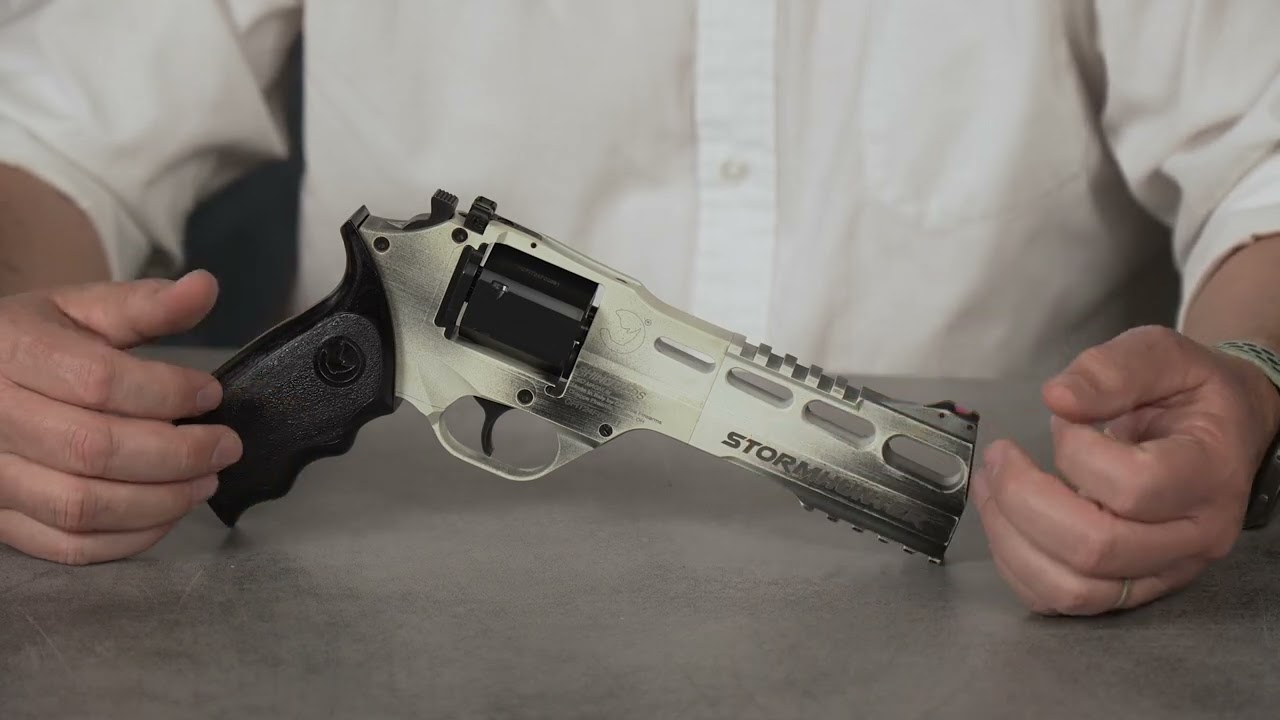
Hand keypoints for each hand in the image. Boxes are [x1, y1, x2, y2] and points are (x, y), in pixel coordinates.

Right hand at [0, 271, 239, 564]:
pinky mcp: (0, 520)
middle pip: (93, 449)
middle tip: (225, 446)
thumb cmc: (34, 342)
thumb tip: (204, 287)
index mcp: (9, 351)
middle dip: (177, 453)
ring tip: (205, 480)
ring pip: (81, 506)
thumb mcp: (81, 309)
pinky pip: (68, 546)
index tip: (211, 394)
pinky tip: (167, 512)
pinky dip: (129, 538)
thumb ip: (145, 304)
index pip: (97, 381)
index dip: (166, 392)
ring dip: (160, 501)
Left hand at [973, 325, 1279, 614]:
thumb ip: (1113, 369)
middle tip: (999, 456)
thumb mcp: (1164, 354)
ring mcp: (1163, 570)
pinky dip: (1017, 565)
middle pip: (1096, 547)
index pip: (1133, 485)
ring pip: (1074, 588)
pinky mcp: (1131, 587)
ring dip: (1011, 537)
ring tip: (989, 487)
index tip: (1061, 420)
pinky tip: (1004, 521)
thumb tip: (1057, 398)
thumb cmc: (1191, 394)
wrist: (1222, 430)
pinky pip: (1062, 601)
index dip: (1076, 452)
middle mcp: (1193, 536)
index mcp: (1208, 473)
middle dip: (1023, 499)